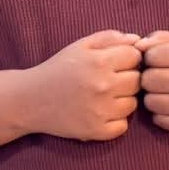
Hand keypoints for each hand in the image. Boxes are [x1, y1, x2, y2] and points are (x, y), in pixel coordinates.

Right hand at [25, 30, 142, 140]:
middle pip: (138, 80)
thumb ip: (110, 38)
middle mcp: (102, 86)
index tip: (116, 63)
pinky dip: (115, 121)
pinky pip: (123, 126)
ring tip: (104, 97)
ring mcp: (100, 110)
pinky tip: (101, 113)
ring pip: (133, 104)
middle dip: (127, 78)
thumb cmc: (58, 69)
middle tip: (110, 81)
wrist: (29, 101)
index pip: (136, 57)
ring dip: (123, 100)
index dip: (128, 58)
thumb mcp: (80, 46)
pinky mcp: (95, 131)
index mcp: (99, 61)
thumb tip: (138, 40)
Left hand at [138, 31, 168, 131]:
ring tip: (167, 89)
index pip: (150, 56)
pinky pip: (158, 119)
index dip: (152, 56)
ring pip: (149, 101)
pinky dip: (161, 112)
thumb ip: (162, 38)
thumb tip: (136, 46)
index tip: (162, 58)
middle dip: (151, 76)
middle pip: (147, 80)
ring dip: (154, 95)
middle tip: (163, 75)